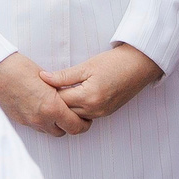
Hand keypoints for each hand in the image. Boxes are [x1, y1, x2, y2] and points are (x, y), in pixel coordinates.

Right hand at [0, 52, 89, 136]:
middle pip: (64, 132)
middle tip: (73, 114)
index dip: (84, 124)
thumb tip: (67, 96)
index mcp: (52, 108)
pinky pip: (35, 126)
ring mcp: (28, 121)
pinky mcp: (18, 120)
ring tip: (55, 111)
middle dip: (70, 125)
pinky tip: (39, 108)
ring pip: (49, 131)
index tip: (86, 118)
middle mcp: (40, 119)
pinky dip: (41, 121)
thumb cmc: (19, 68)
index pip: (76, 126)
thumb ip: (59, 91)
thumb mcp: (47, 78)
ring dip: (55, 124)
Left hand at [40, 43, 164, 120]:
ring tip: (55, 94)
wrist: (139, 66)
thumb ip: (64, 75)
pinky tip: (70, 98)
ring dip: (65, 107)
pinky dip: (76, 108)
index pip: (60, 100)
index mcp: (89, 97)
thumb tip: (43, 77)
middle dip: (54, 102)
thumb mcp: (87, 66)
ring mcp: (101, 114)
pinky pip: (85, 115)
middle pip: (65, 111)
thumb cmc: (114, 63)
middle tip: (42, 91)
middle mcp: (95, 110)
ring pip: (74, 116)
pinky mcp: (106, 113)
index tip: (38, 85)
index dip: (48, 93)